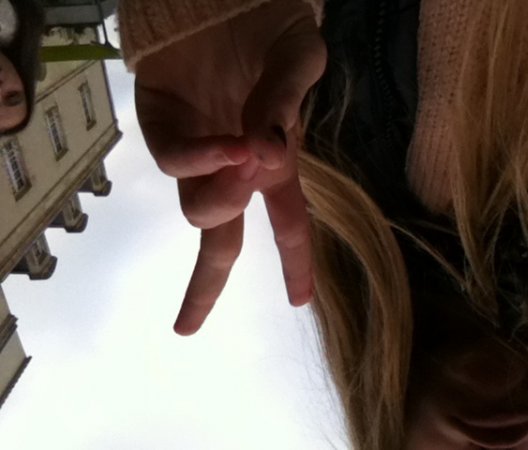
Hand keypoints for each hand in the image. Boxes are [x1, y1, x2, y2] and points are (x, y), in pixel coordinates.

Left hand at [134, 0, 326, 334]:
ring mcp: (195, 149)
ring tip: (245, 158)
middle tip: (187, 325)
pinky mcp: (159, 125)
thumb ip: (288, 106)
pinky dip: (202, 161)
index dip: (296, 264)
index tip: (299, 301)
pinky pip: (176, 161)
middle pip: (221, 238)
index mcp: (273, 163)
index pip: (287, 224)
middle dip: (204, 285)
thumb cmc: (269, 27)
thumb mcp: (298, 61)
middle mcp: (234, 167)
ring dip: (225, 198)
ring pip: (199, 208)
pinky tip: (228, 145)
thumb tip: (270, 158)